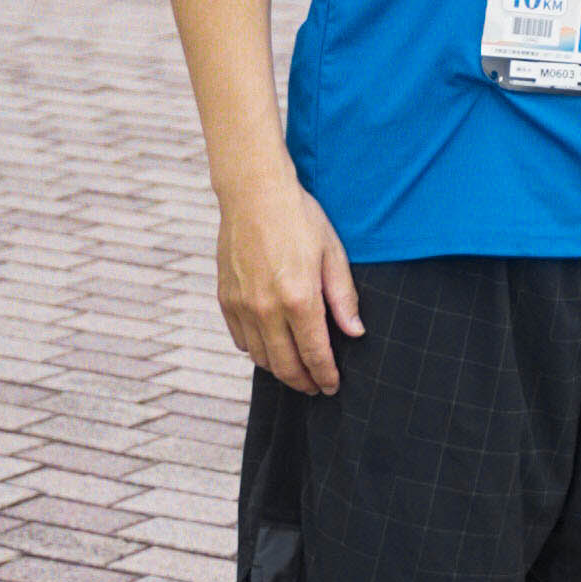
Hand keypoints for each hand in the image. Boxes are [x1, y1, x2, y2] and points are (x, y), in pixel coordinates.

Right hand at [216, 172, 361, 394]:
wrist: (254, 193)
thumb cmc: (299, 218)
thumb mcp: (332, 253)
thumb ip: (343, 297)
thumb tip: (355, 332)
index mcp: (299, 299)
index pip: (314, 354)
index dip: (325, 375)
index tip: (332, 386)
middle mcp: (266, 309)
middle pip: (285, 365)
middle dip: (303, 382)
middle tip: (315, 387)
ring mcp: (242, 306)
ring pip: (260, 358)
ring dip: (279, 370)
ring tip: (296, 370)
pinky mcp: (225, 299)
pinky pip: (241, 340)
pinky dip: (256, 350)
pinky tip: (270, 345)